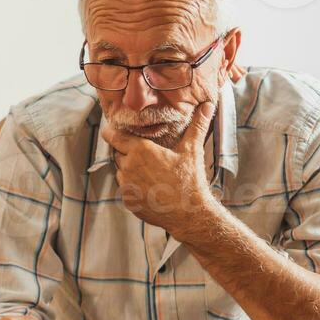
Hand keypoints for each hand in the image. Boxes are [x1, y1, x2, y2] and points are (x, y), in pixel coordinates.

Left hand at [101, 99, 216, 235]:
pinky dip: (133, 185)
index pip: (113, 136)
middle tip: (143, 152)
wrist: (189, 214)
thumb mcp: (192, 150)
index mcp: (140, 151)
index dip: (112, 132)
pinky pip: (125, 187)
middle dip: (126, 151)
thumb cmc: (190, 180)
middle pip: (118, 153)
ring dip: (130, 168)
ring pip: (121, 170)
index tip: (113, 130)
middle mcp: (129, 167)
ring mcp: (126, 185)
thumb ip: (197, 125)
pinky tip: (149, 186)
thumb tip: (207, 105)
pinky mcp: (127, 200)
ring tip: (150, 170)